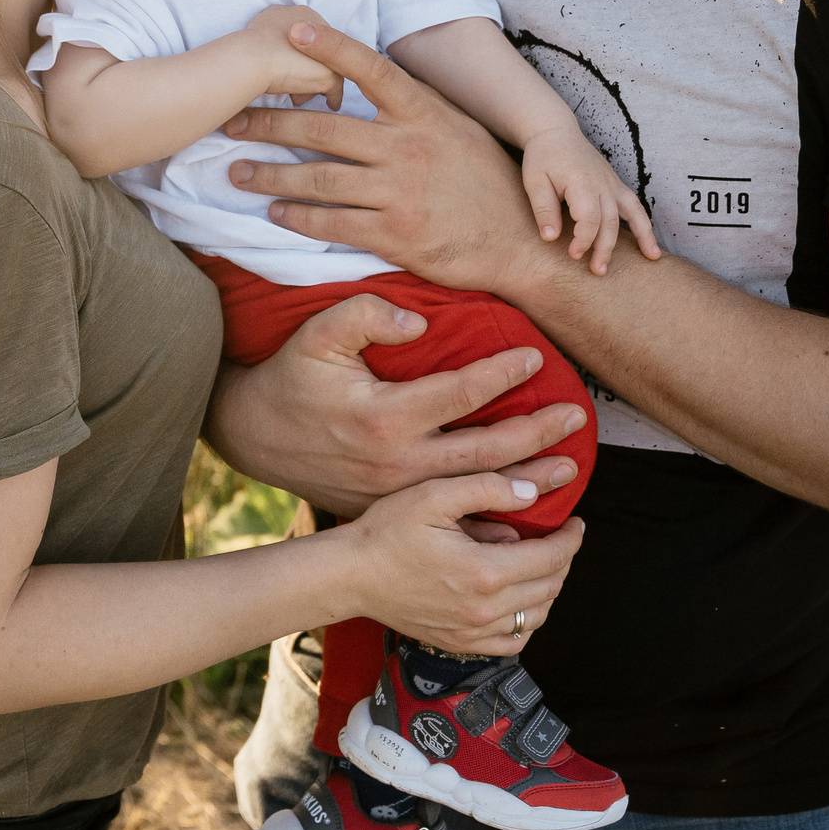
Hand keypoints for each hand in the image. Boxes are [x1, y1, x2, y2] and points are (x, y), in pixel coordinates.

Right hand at [202, 290, 587, 519]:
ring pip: (474, 491)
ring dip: (525, 480)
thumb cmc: (290, 378)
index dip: (503, 374)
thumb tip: (418, 321)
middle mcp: (396, 462)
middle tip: (576, 418)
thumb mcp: (318, 334)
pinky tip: (523, 510)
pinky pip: (451, 514)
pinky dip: (491, 514)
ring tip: (567, 467)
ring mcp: (395, 492)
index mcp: (384, 416)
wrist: (252, 435)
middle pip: (484, 451)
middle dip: (536, 434)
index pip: (461, 393)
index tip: (536, 358)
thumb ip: (367, 314)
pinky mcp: (391, 507)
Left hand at [220, 21, 555, 295]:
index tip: (293, 32)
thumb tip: (371, 80)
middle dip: (269, 122)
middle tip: (232, 120)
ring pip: (317, 178)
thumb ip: (416, 107)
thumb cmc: (487, 183)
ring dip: (269, 175)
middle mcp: (408, 147)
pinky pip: (331, 223)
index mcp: (425, 114)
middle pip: (322, 127)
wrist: (521, 244)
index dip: (331, 47)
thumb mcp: (460, 129)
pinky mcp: (394, 234)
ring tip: (238, 173)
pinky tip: (275, 212)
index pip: (372, 69)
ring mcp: (400, 191)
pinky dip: (297, 217)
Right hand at [335, 472, 583, 655]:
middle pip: (550, 587)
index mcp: (485, 571)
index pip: (553, 557)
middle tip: (560, 537)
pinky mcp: (460, 644)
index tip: (575, 521)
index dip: (572, 537)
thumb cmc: (386, 531)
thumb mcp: (434, 494)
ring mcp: (473, 632)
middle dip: (564, 559)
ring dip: (549, 590)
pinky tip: (519, 602)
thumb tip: (533, 493)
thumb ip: (487, 488)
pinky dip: (526, 623)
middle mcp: (485, 609)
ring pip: (537, 617)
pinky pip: (512, 642)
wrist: (350, 575)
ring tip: (542, 564)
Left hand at [520, 124, 661, 274]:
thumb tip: (549, 237)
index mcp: (581, 182)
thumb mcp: (534, 181)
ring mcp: (613, 184)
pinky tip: (652, 249)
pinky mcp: (617, 187)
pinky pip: (637, 208)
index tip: (573, 254)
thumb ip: (543, 209)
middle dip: (605, 248)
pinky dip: (647, 227)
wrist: (556, 133)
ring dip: (639, 239)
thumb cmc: (542, 158)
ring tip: (649, 260)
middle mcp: (602, 183)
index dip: (583, 240)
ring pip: (630, 215)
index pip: (589, 217)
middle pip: (610, 221)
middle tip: (597, 271)